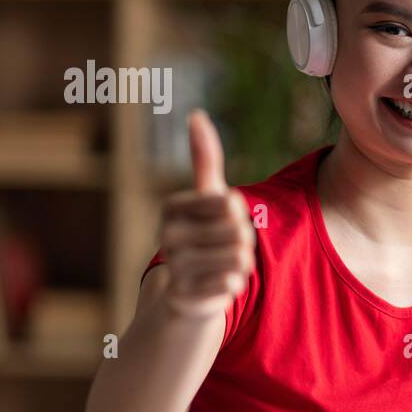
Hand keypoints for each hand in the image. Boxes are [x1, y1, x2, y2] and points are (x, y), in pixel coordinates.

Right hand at [160, 110, 255, 318]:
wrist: (190, 289)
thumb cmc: (205, 234)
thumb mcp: (207, 195)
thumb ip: (204, 158)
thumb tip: (196, 114)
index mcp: (172, 208)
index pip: (230, 203)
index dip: (238, 213)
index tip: (225, 218)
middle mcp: (167, 236)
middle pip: (239, 231)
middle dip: (244, 240)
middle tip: (227, 246)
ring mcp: (174, 267)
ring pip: (239, 258)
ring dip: (242, 262)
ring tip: (224, 264)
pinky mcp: (185, 296)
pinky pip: (232, 284)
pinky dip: (236, 284)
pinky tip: (221, 283)